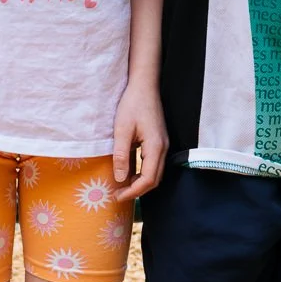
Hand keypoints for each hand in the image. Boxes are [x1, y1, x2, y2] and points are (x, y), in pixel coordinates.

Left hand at [111, 82, 166, 200]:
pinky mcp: (159, 141)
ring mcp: (163, 144)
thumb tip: (120, 179)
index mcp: (155, 147)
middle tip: (118, 194)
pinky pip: (153, 163)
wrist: (144, 85)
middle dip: (137, 190)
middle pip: (154, 179)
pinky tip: (129, 171)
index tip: (117, 195)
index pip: (148, 179)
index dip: (133, 191)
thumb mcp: (122, 129)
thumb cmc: (132, 104)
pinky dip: (142, 172)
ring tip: (122, 185)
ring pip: (155, 172)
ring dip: (140, 182)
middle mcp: (163, 148)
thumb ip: (121, 155)